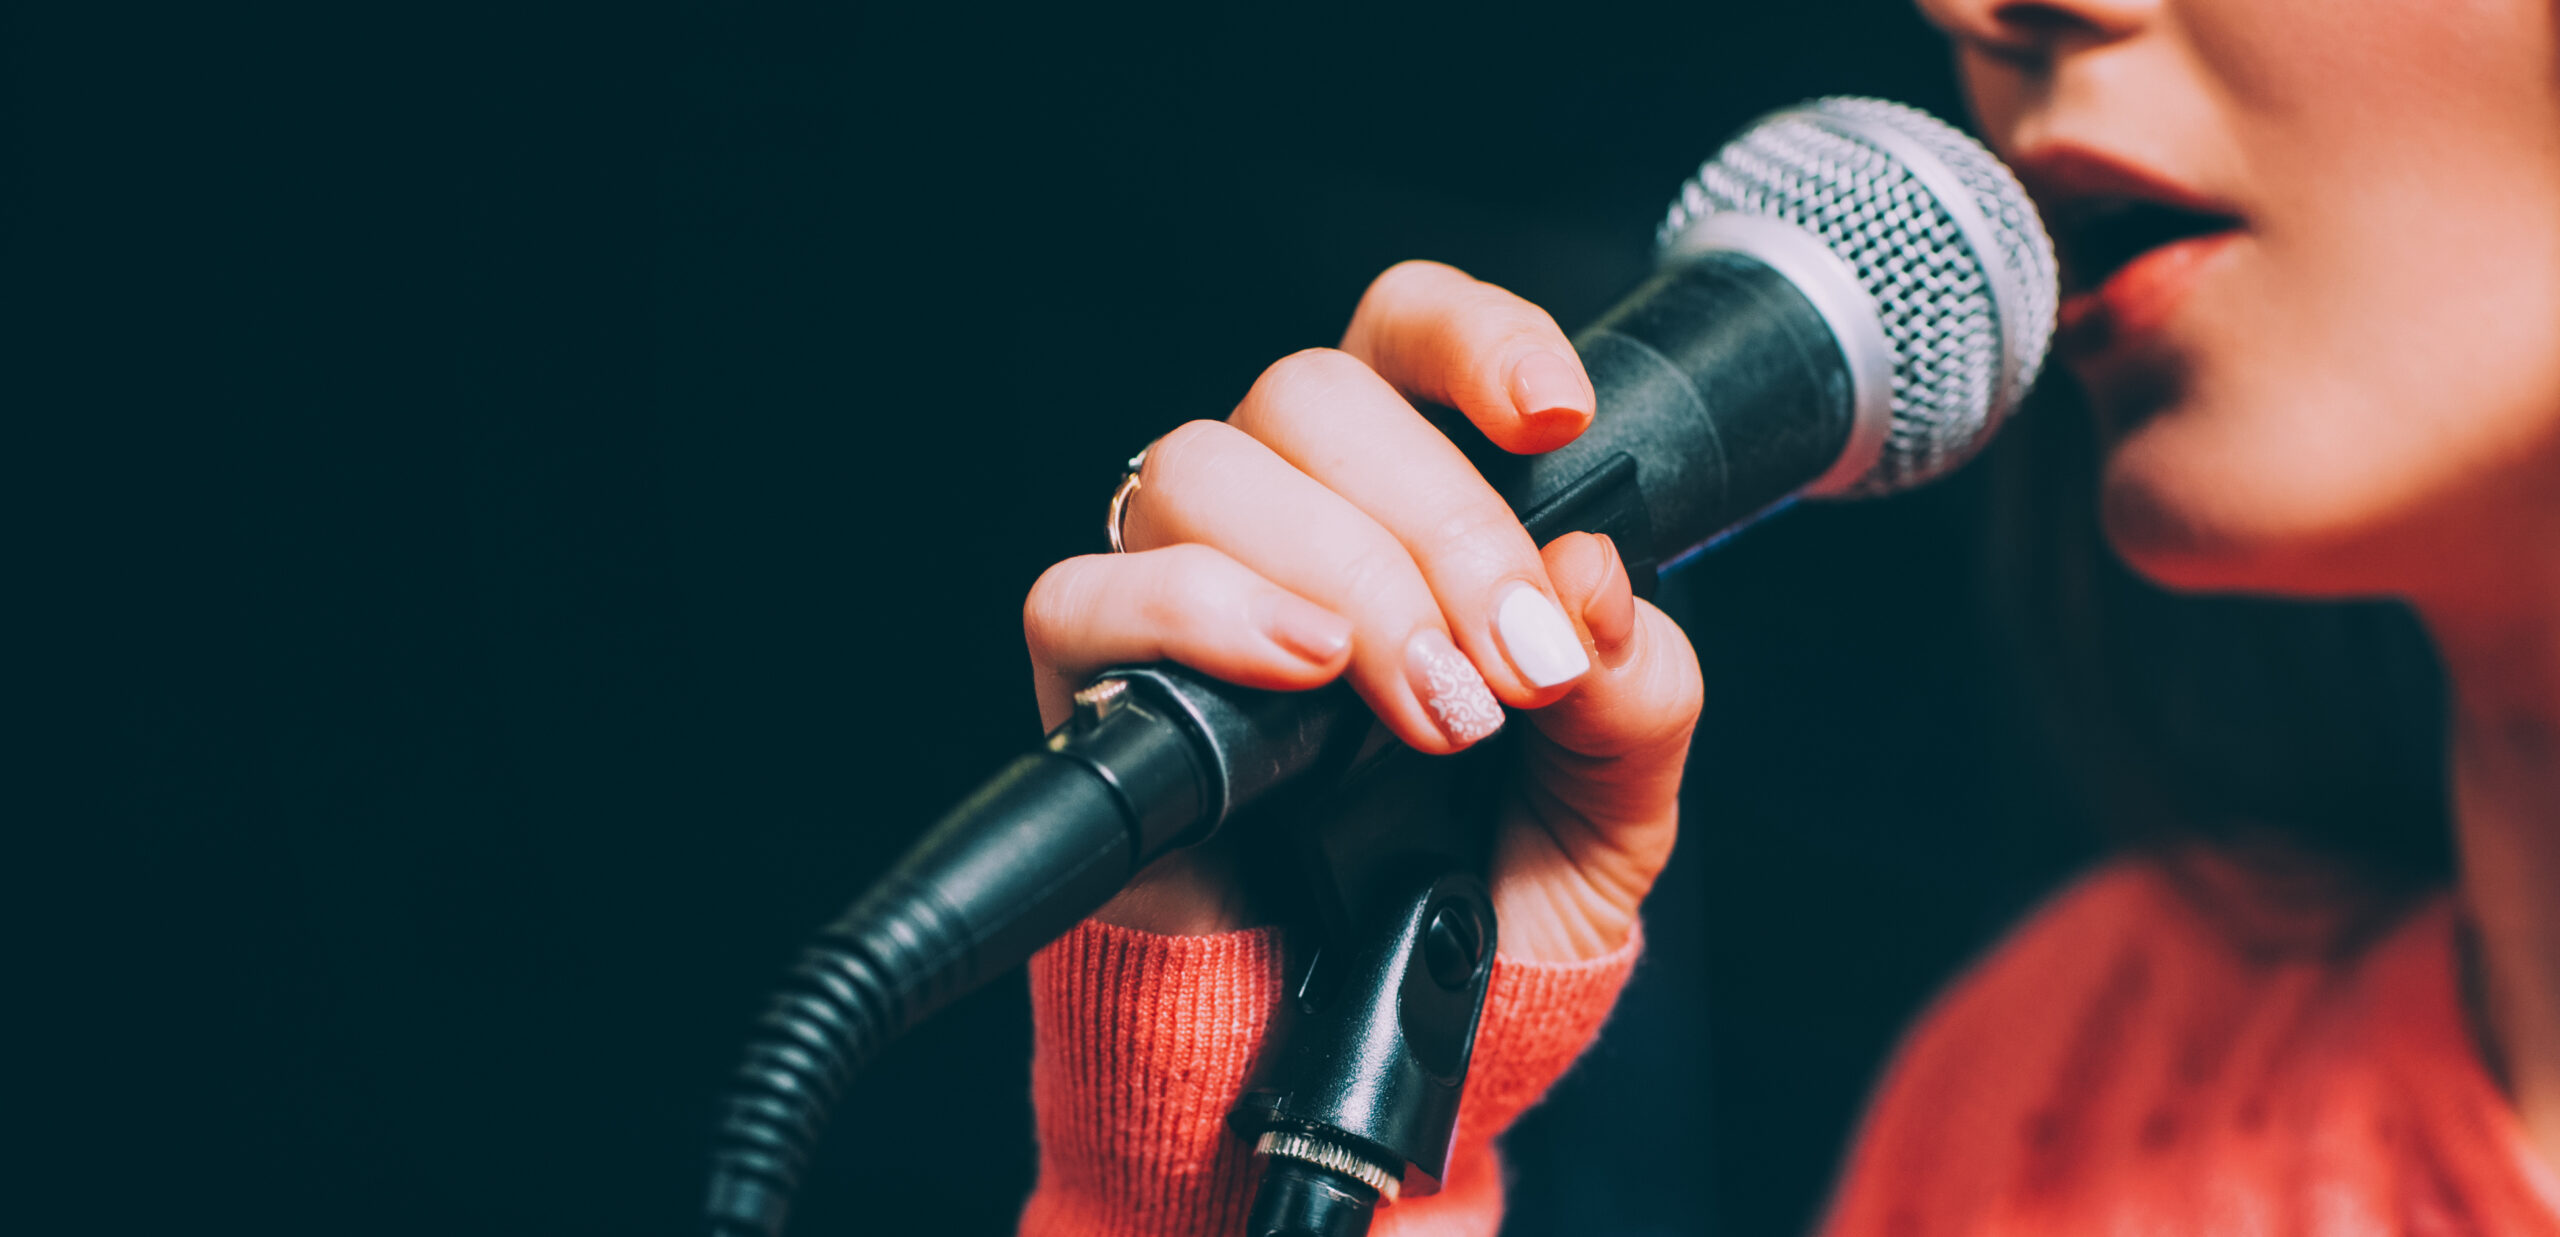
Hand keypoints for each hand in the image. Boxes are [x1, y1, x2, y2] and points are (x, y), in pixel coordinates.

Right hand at [1023, 261, 1702, 962]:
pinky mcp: (1094, 681)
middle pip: (1312, 394)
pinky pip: (1086, 593)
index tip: (1554, 417)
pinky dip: (1196, 615)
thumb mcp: (1618, 798)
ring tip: (1425, 708)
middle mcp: (1286, 515)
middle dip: (1439, 525)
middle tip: (1513, 665)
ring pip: (1204, 470)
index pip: (1406, 334)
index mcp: (1409, 496)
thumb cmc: (1491, 889)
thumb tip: (1591, 586)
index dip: (1471, 337)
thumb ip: (1638, 691)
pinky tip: (1298, 674)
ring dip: (1340, 579)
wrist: (1411, 1031)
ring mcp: (1179, 586)